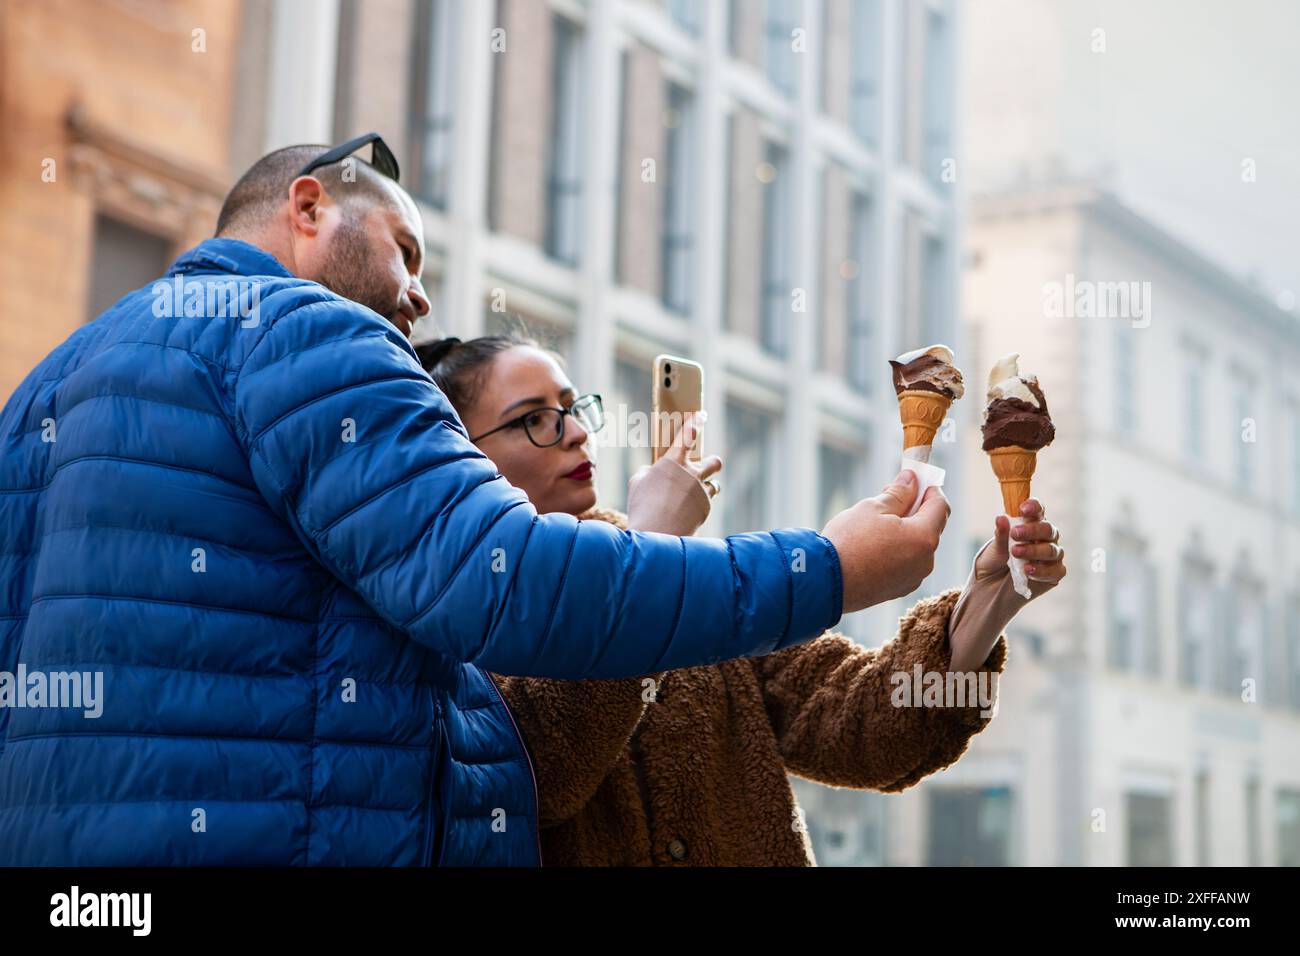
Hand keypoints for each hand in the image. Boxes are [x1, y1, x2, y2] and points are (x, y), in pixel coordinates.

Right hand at [626, 412, 721, 535]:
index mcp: (673, 462)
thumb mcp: (637, 483)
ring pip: (713, 485)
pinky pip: (705, 504)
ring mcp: (701, 491)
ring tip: (690, 498)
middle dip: (712, 462)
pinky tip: (683, 515)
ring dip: (705, 488)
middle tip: (705, 467)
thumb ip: (649, 472)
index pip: (688, 435)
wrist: (657, 534)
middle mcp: (692, 474)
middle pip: (714, 461)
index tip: (701, 416)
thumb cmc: (642, 507)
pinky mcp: (706, 509)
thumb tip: (655, 473)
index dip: (696, 423)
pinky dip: (697, 507)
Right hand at [821, 470, 950, 612]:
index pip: (940, 506)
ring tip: (873, 527)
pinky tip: (871, 548)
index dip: (929, 489)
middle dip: (913, 510)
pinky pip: (905, 564)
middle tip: (888, 499)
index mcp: (924, 538)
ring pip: (916, 546)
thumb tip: (911, 480)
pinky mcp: (899, 590)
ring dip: (904, 532)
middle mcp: (925, 561)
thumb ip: (898, 493)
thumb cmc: (848, 542)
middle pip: (929, 527)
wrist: (825, 582)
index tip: (914, 481)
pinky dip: (896, 552)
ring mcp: (913, 578)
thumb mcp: (872, 507)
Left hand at [973, 498, 1065, 596]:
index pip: (1038, 511)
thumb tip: (1001, 518)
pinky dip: (1041, 570)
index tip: (1023, 509)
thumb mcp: (993, 549)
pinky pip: (1055, 570)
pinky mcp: (1054, 574)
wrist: (990, 589)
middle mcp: (1044, 538)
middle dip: (1032, 531)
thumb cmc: (994, 563)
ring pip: (1052, 550)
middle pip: (1047, 529)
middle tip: (1015, 534)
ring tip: (1016, 553)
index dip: (1034, 507)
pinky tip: (1028, 570)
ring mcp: (1051, 556)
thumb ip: (1000, 535)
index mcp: (1030, 525)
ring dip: (1034, 550)